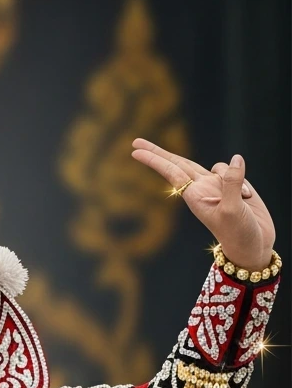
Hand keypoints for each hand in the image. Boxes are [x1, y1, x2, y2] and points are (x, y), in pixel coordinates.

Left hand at [131, 138, 275, 272]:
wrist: (252, 246)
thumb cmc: (237, 234)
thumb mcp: (232, 211)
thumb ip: (231, 183)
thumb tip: (235, 159)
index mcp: (195, 196)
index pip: (171, 172)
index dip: (154, 160)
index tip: (134, 150)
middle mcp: (202, 189)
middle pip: (177, 164)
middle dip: (158, 153)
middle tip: (135, 141)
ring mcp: (216, 187)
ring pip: (215, 166)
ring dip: (230, 174)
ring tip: (243, 198)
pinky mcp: (232, 186)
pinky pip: (235, 170)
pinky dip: (243, 180)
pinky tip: (248, 197)